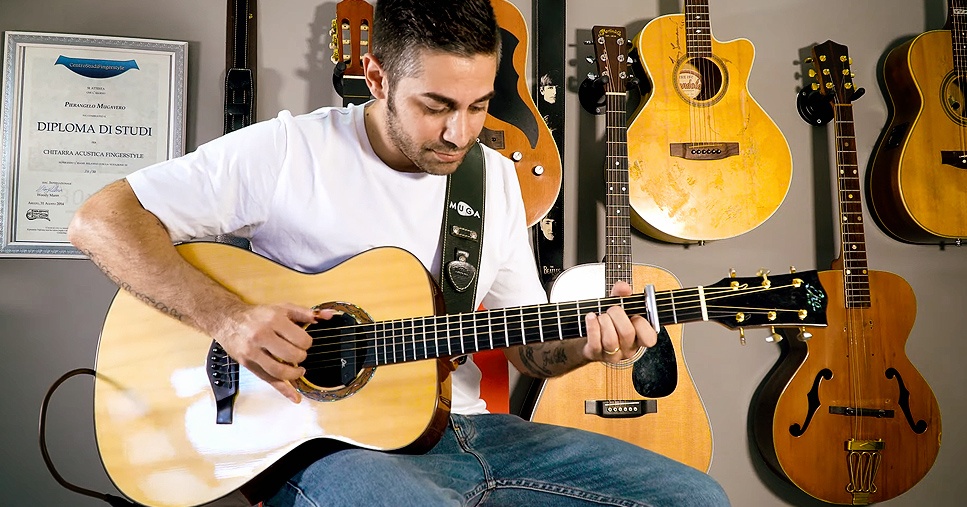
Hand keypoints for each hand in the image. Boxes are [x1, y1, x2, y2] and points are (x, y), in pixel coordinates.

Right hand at [213, 303, 333, 402]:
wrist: (228, 320)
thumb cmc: (258, 315)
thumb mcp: (283, 308)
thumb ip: (307, 313)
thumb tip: (329, 316)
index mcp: (274, 320)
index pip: (301, 339)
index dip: (307, 343)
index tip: (304, 342)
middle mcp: (262, 336)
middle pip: (292, 355)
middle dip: (301, 357)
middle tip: (299, 354)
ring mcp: (253, 352)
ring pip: (280, 371)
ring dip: (295, 373)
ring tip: (299, 370)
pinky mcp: (248, 364)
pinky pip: (268, 380)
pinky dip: (284, 390)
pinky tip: (295, 397)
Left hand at [581, 281, 656, 362]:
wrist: (588, 335)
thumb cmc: (609, 321)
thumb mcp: (618, 306)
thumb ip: (622, 294)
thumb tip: (623, 287)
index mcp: (639, 338)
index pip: (649, 338)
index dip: (642, 324)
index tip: (634, 315)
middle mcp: (628, 349)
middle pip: (627, 333)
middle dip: (617, 315)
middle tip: (612, 309)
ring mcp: (612, 354)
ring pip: (610, 340)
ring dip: (604, 321)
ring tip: (601, 315)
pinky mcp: (595, 354)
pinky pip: (595, 342)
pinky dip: (592, 326)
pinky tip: (591, 317)